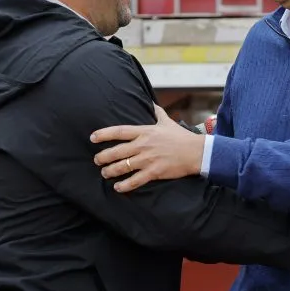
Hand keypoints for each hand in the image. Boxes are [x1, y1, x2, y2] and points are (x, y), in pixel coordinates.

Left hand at [91, 104, 205, 192]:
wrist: (196, 152)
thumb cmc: (181, 137)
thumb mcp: (167, 122)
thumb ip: (157, 112)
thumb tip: (152, 102)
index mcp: (145, 132)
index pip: (119, 131)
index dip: (104, 134)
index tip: (92, 137)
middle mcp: (143, 145)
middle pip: (117, 151)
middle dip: (103, 156)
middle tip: (96, 160)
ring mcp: (148, 159)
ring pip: (123, 166)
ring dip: (111, 171)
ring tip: (105, 173)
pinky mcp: (155, 172)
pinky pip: (136, 180)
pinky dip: (125, 185)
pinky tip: (118, 187)